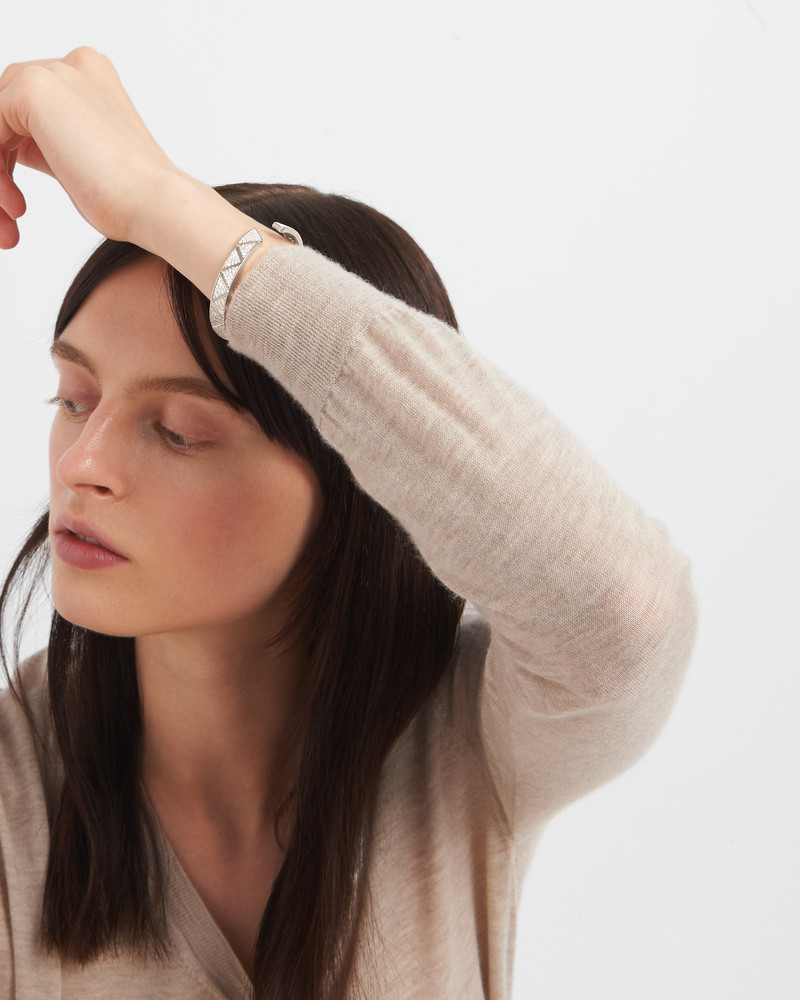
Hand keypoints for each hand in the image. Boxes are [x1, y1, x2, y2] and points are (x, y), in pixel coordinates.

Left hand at [0, 47, 180, 249]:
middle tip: (11, 211)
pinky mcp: (35, 87)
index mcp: (92, 79)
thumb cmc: (131, 197)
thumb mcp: (81, 162)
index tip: (15, 202)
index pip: (26, 109)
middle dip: (0, 161)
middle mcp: (75, 66)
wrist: (156, 204)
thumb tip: (11, 147)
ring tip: (11, 215)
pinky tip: (10, 200)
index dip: (12, 155)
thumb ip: (47, 142)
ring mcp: (56, 72)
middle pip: (6, 109)